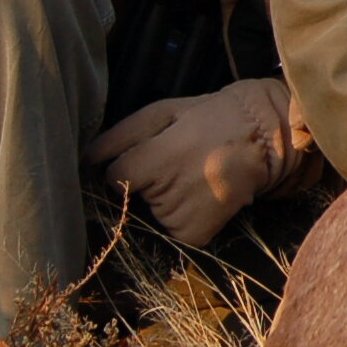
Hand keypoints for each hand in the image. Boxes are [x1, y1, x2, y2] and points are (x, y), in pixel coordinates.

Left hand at [85, 76, 306, 247]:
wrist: (264, 138)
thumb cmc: (208, 119)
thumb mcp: (164, 112)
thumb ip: (120, 135)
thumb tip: (83, 159)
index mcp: (156, 159)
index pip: (114, 177)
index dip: (127, 167)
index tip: (147, 157)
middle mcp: (167, 193)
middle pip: (131, 197)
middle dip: (146, 184)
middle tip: (177, 164)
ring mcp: (182, 218)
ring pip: (152, 214)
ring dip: (164, 201)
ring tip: (193, 178)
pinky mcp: (195, 234)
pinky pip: (173, 230)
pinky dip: (181, 218)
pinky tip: (200, 197)